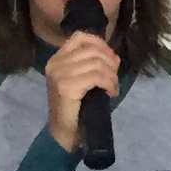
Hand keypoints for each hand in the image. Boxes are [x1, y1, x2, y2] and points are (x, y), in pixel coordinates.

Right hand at [44, 29, 117, 151]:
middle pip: (92, 50)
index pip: (79, 37)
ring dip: (111, 76)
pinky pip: (97, 77)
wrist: (64, 133)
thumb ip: (93, 65)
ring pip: (97, 64)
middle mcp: (55, 64)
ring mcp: (60, 75)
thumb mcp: (82, 80)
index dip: (99, 43)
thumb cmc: (75, 107)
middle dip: (110, 62)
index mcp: (56, 59)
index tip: (111, 57)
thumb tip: (113, 56)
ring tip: (113, 88)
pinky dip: (109, 84)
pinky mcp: (67, 87)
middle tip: (114, 78)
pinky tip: (111, 93)